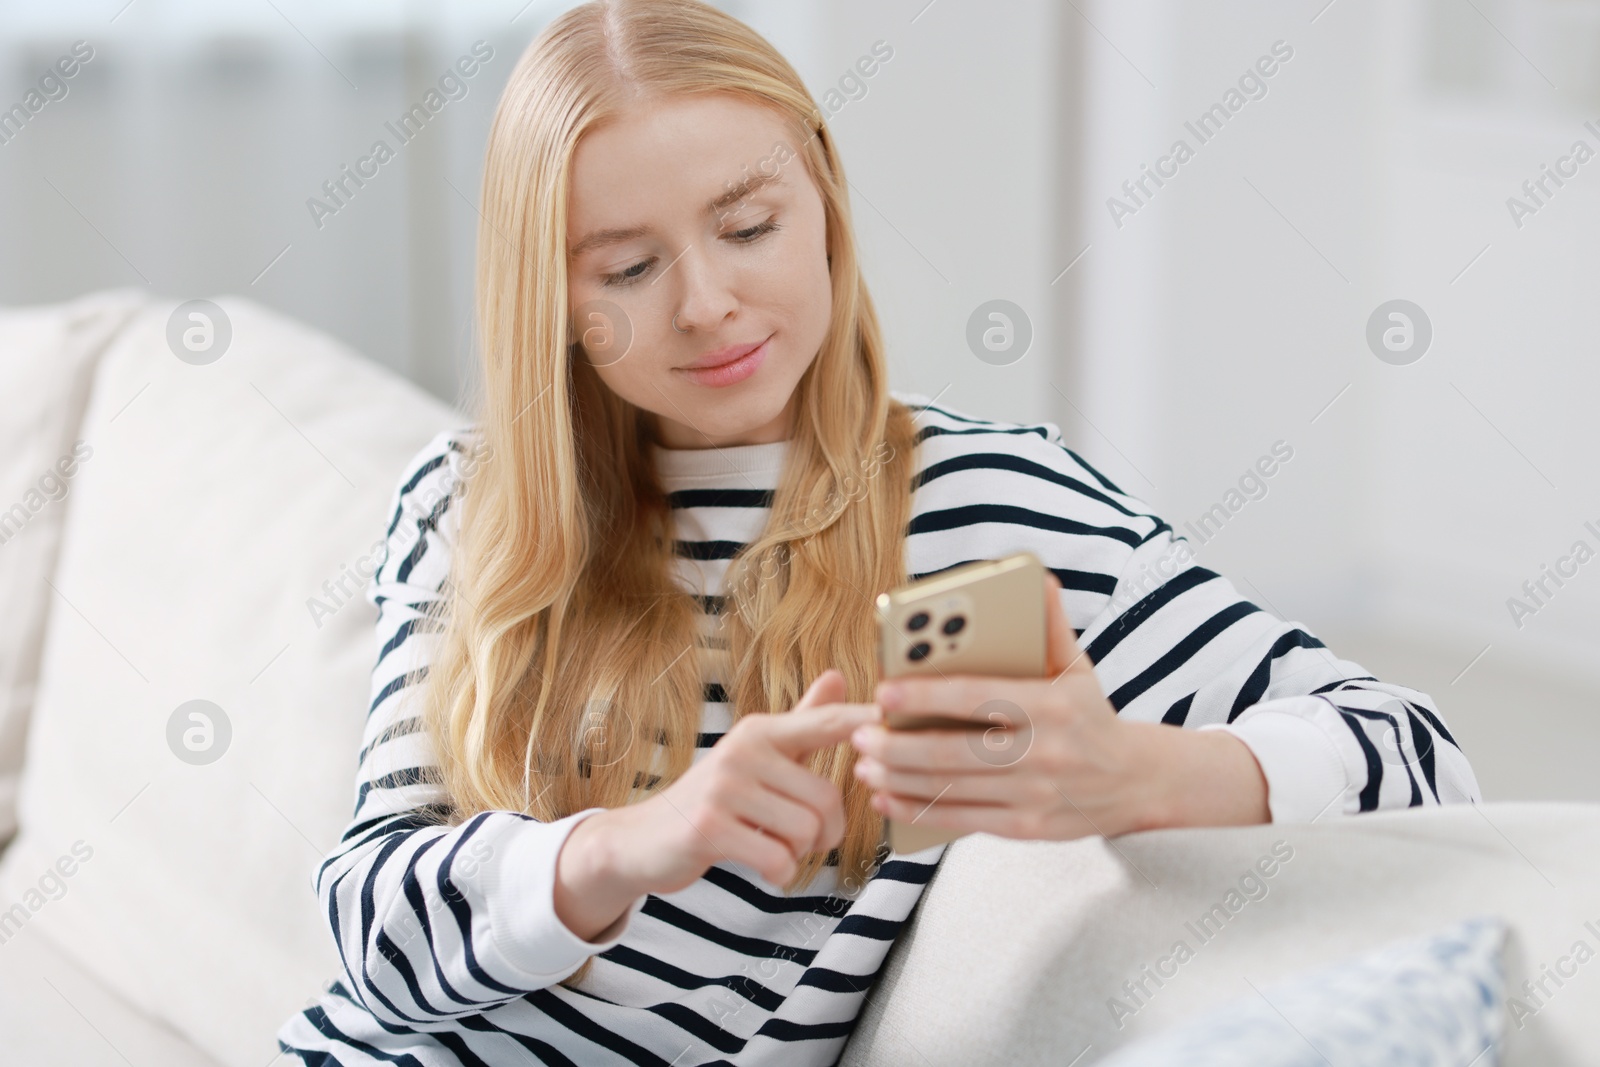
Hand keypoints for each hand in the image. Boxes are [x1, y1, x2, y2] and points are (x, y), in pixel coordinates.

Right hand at [565, 669, 879, 910]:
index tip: (895, 721)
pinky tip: (764, 866)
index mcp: (761, 731)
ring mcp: (723, 788)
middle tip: (806, 839)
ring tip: (776, 846)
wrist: (646, 839)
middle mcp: (743, 751)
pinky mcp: (709, 827)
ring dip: (801, 854)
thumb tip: (838, 677)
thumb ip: (803, 723)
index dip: (863, 721)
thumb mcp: (759, 756)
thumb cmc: (717, 798)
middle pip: (827, 799)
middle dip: (827, 832)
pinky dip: (781, 874)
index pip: (824, 722)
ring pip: (805, 832)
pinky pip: (778, 859)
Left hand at [848, 570, 1268, 840]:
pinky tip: (888, 798)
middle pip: (957, 751)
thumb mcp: (1078, 669)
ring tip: (863, 764)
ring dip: (901, 778)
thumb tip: (1038, 579)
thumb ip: (1051, 627)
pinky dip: (920, 810)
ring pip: (955, 788)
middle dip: (900, 746)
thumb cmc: (1092, 716)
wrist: (1136, 782)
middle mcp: (1043, 753)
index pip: (978, 698)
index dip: (928, 695)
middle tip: (860, 735)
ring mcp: (1034, 794)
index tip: (885, 692)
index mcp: (1051, 706)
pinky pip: (964, 820)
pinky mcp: (1027, 827)